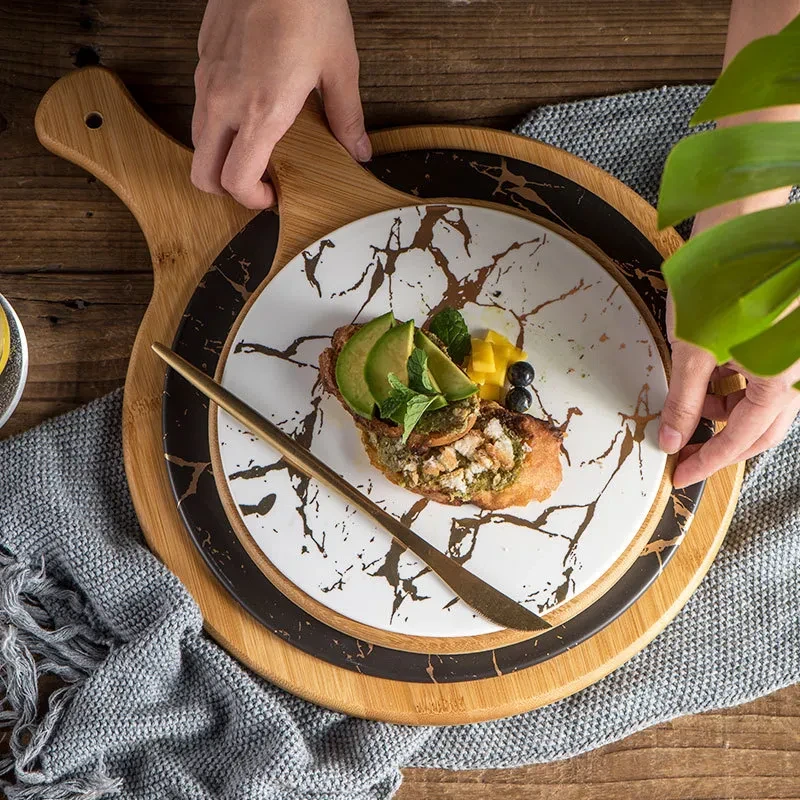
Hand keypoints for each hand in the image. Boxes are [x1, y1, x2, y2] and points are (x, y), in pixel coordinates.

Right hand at [191, 0, 369, 208]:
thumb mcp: (340, 66)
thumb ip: (347, 118)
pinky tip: (246, 108)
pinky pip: (201, 106)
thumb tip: (359, 150)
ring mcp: (208, 79)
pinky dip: (217, 122)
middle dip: (225, 189)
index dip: (252, 201)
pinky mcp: (203, 59)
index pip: (236, 181)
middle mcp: (225, 101)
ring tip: (252, 147)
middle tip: (255, 182)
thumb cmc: (308, 4)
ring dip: (220, 155)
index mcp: (261, 112)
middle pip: (202, 172)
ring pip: (198, 140)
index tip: (272, 196)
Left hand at [659, 294, 799, 487]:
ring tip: (689, 412)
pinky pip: (763, 381)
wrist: (740, 226)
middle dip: (721, 445)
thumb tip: (671, 436)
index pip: (742, 439)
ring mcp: (794, 358)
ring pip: (762, 406)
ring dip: (726, 416)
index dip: (708, 461)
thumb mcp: (693, 348)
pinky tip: (708, 386)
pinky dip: (735, 390)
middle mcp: (798, 373)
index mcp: (782, 380)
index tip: (681, 474)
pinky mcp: (784, 344)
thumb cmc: (722, 279)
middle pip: (760, 431)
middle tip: (685, 454)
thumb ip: (684, 399)